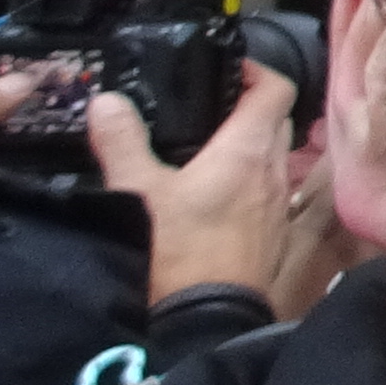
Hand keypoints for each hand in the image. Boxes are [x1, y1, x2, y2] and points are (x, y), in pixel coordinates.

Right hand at [89, 61, 301, 313]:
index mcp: (249, 148)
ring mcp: (278, 202)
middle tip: (206, 105)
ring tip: (203, 145)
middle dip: (248, 105)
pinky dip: (248, 177)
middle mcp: (275, 169)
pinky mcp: (273, 230)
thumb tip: (106, 102)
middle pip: (276, 119)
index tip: (226, 68)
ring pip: (274, 154)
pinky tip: (211, 189)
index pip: (277, 87)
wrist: (210, 316)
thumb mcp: (139, 191)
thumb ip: (121, 142)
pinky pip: (268, 188)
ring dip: (248, 144)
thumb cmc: (181, 248)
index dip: (257, 70)